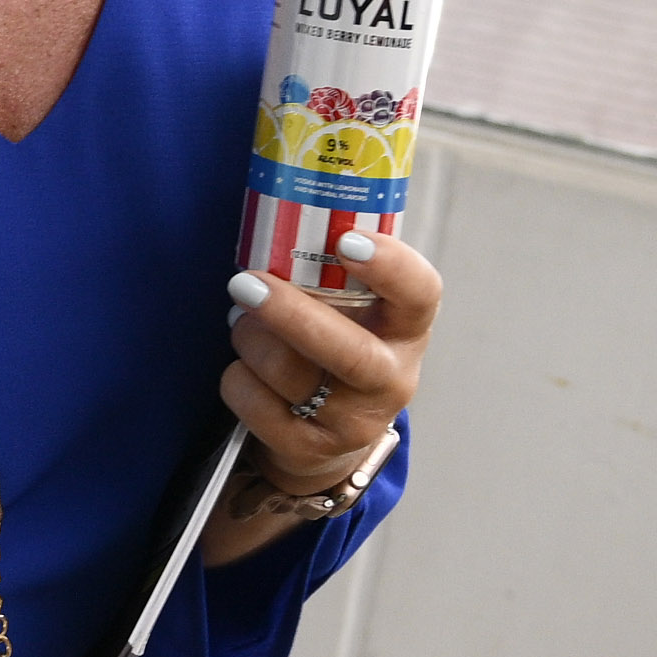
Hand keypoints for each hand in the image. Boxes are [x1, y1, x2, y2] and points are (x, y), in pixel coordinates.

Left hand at [219, 231, 439, 495]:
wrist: (330, 432)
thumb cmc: (335, 344)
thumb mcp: (352, 308)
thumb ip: (331, 271)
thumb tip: (278, 206)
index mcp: (405, 328)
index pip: (419, 294)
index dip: (389, 266)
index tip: (346, 240)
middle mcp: (391, 378)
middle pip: (348, 351)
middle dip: (289, 314)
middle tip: (245, 282)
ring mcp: (353, 421)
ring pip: (289, 374)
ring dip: (251, 339)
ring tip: (242, 321)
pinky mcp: (310, 449)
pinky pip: (255, 403)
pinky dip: (237, 377)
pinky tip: (245, 368)